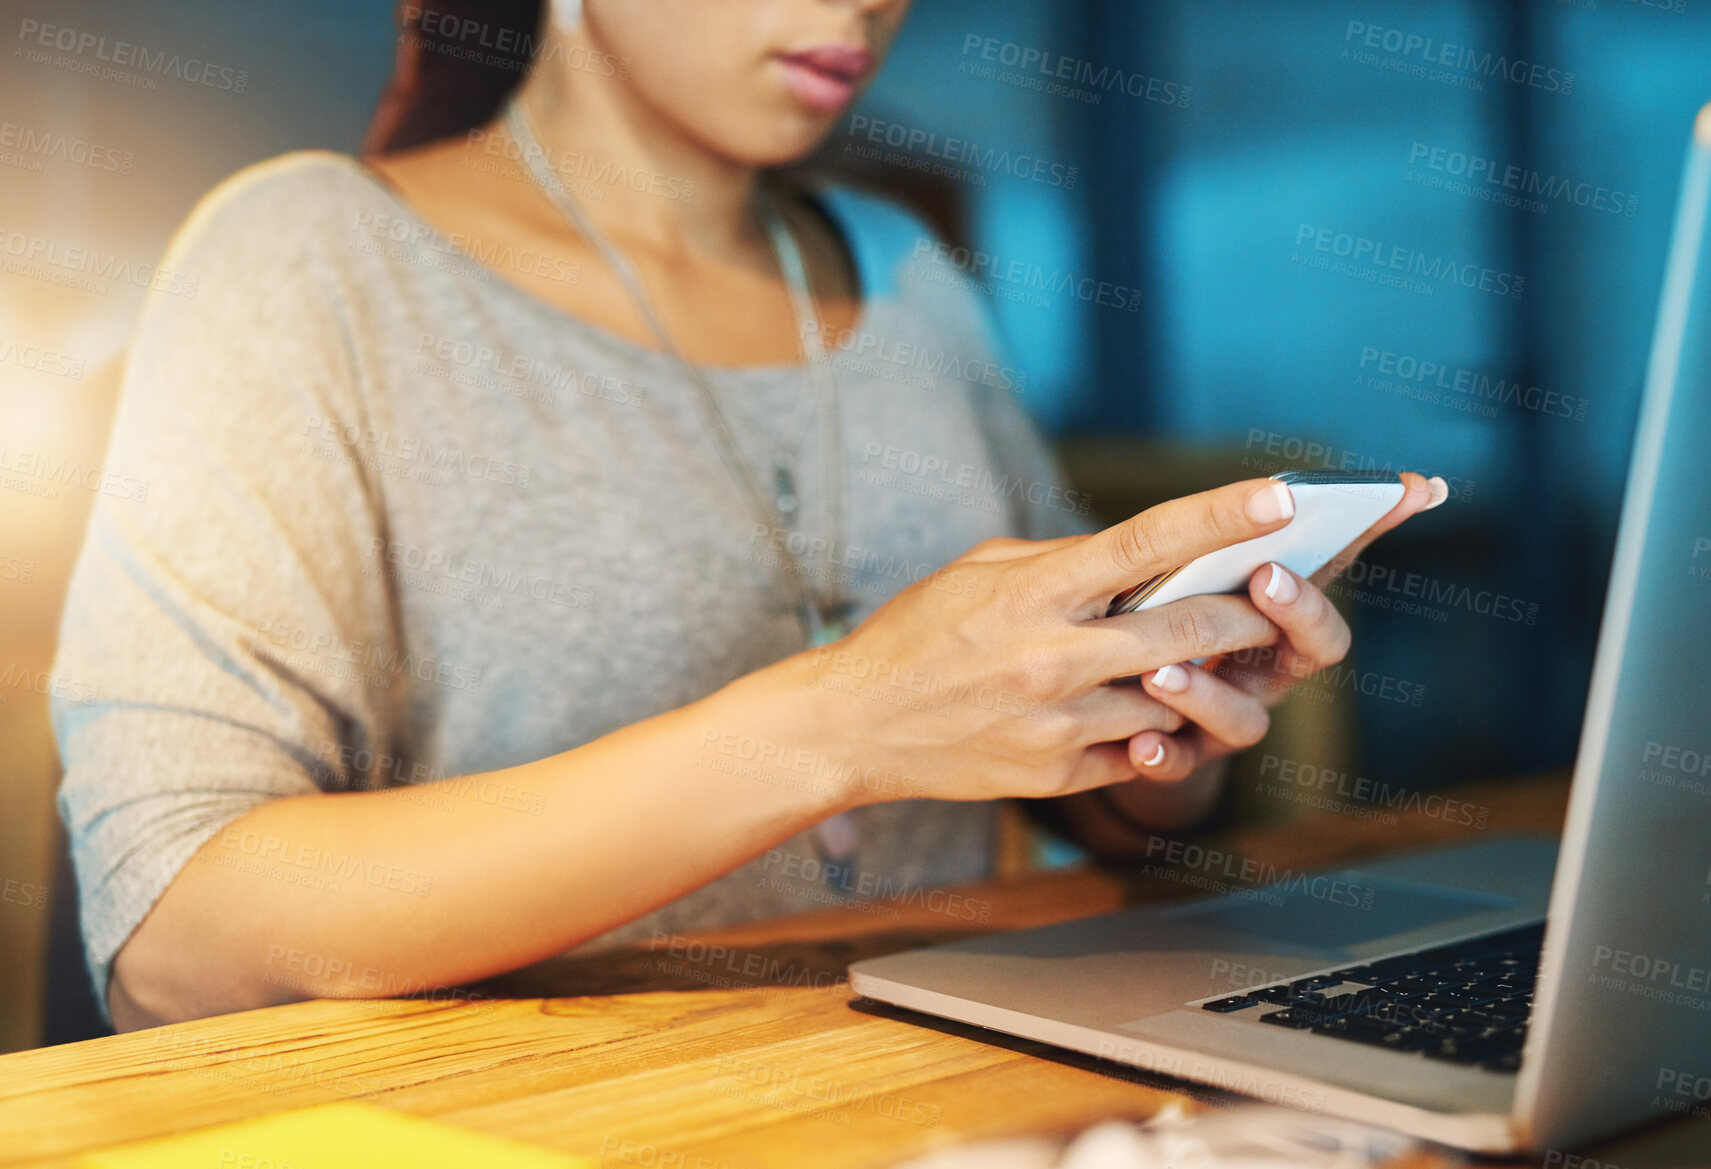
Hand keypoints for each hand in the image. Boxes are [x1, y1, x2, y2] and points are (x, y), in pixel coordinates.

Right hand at [780, 478, 1310, 806]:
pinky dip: (1155, 730)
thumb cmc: (920, 632)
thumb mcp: (984, 570)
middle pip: (1192, 628)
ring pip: (1179, 700)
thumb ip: (1066, 561)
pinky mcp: (1057, 773)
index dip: (1223, 516)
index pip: (1148, 542)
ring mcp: (1058, 721)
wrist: (855, 724)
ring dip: (1201, 679)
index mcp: (1036, 590)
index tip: (1284, 495)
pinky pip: (1142, 753)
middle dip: (1248, 615)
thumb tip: (1147, 556)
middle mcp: (1053, 655)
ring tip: (1196, 662)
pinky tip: (1138, 711)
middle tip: (1272, 601)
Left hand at [1110, 472, 1446, 799]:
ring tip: (1161, 671)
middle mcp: (1267, 666)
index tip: (1407, 489)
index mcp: (1272, 608)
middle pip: (1317, 646)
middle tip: (1267, 576)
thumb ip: (1200, 531)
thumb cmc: (1148, 618)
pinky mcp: (1178, 758)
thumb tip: (1243, 480)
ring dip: (1208, 694)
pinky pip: (1178, 763)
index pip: (1334, 562)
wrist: (1104, 716)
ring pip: (1246, 717)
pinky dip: (1163, 755)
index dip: (1373, 526)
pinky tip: (1140, 742)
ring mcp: (1228, 717)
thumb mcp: (1167, 567)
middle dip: (1301, 610)